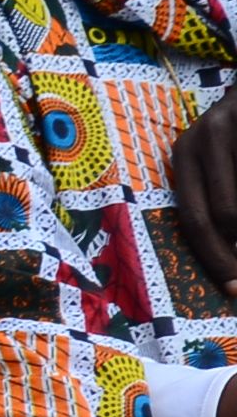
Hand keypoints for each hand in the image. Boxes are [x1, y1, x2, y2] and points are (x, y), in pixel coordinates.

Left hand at [168, 95, 236, 290]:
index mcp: (185, 154)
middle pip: (226, 214)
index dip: (214, 258)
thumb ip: (216, 202)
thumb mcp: (216, 160)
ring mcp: (234, 127)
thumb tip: (227, 260)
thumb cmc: (235, 136)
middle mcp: (205, 139)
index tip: (233, 289)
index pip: (193, 219)